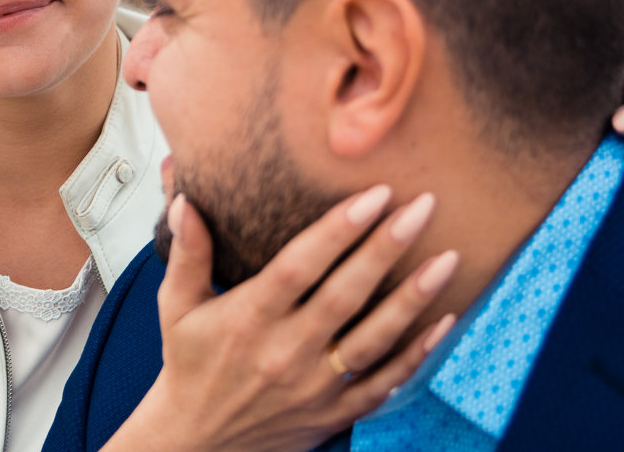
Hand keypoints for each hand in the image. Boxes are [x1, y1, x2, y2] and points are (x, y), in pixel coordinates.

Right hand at [106, 186, 456, 451]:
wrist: (196, 440)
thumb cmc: (189, 363)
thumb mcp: (176, 306)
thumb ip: (187, 253)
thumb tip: (186, 201)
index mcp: (248, 318)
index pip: (298, 267)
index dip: (338, 230)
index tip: (373, 195)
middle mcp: (284, 351)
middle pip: (345, 295)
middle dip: (386, 248)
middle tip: (422, 207)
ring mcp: (313, 386)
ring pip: (373, 338)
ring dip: (413, 298)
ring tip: (447, 258)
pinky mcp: (332, 413)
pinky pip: (383, 384)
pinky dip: (416, 355)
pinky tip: (444, 322)